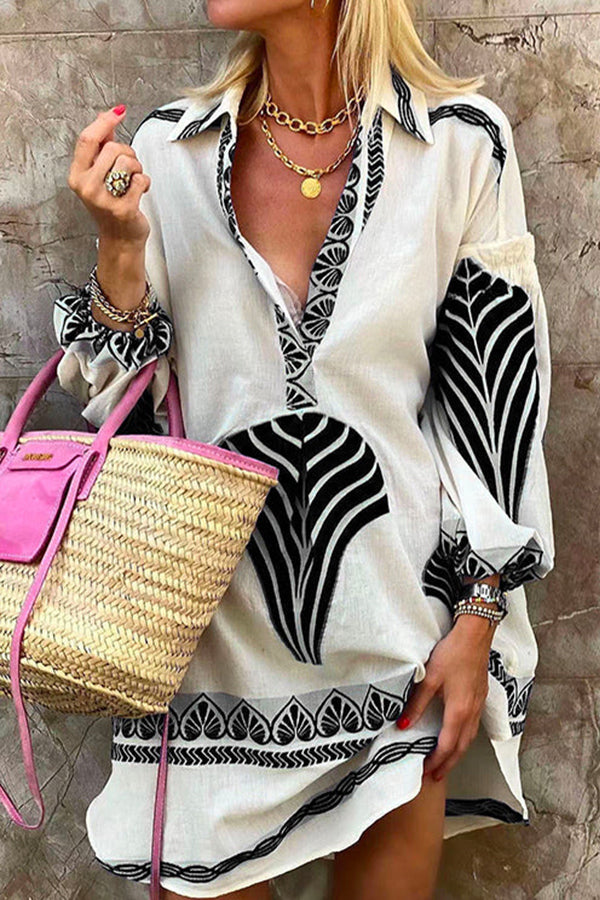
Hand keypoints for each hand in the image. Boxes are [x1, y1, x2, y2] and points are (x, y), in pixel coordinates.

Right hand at [67, 106, 150, 245]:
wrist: (120, 238)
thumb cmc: (110, 204)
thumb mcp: (99, 174)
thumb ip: (101, 146)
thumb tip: (105, 118)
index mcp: (77, 175)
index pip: (87, 140)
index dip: (105, 122)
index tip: (118, 112)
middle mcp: (86, 187)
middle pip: (113, 148)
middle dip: (127, 153)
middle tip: (129, 168)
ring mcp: (103, 200)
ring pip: (128, 162)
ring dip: (137, 168)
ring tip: (132, 182)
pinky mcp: (122, 209)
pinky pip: (141, 181)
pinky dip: (145, 183)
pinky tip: (139, 192)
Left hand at [397, 613, 494, 780]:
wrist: (475, 635)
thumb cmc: (453, 654)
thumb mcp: (430, 678)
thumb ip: (416, 704)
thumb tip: (403, 725)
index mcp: (459, 711)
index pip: (447, 746)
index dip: (436, 761)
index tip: (426, 772)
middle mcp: (472, 712)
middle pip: (461, 747)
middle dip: (448, 764)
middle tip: (435, 776)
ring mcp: (478, 705)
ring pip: (469, 738)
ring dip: (457, 753)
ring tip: (445, 761)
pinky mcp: (480, 696)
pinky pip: (473, 726)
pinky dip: (464, 738)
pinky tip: (457, 736)